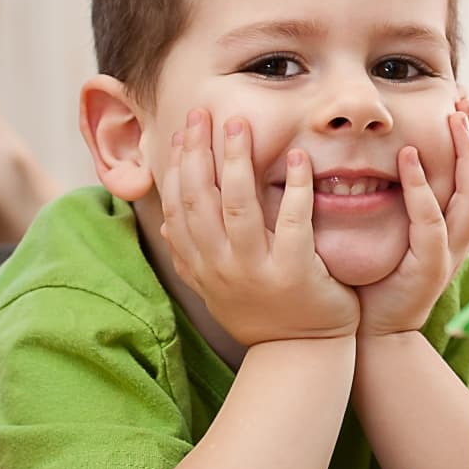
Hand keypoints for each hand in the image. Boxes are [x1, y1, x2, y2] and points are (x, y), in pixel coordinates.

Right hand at [160, 109, 359, 344]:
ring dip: (237, 161)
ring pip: (238, 205)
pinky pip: (293, 220)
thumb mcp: (217, 286)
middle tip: (203, 113)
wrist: (300, 355)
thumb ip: (192, 253)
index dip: (177, 166)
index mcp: (200, 264)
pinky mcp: (293, 272)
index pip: (178, 205)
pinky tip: (299, 158)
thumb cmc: (262, 314)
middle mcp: (219, 266)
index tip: (181, 132)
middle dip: (198, 151)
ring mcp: (254, 270)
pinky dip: (294, 187)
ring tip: (240, 125)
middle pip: (200, 198)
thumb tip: (168, 220)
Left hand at [356, 100, 468, 336]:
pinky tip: (408, 158)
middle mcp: (462, 237)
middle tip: (465, 102)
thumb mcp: (397, 226)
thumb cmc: (377, 274)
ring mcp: (449, 252)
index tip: (466, 103)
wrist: (372, 329)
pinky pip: (431, 222)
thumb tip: (387, 145)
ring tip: (454, 119)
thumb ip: (402, 192)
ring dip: (465, 154)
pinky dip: (422, 188)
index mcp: (458, 226)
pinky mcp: (429, 267)